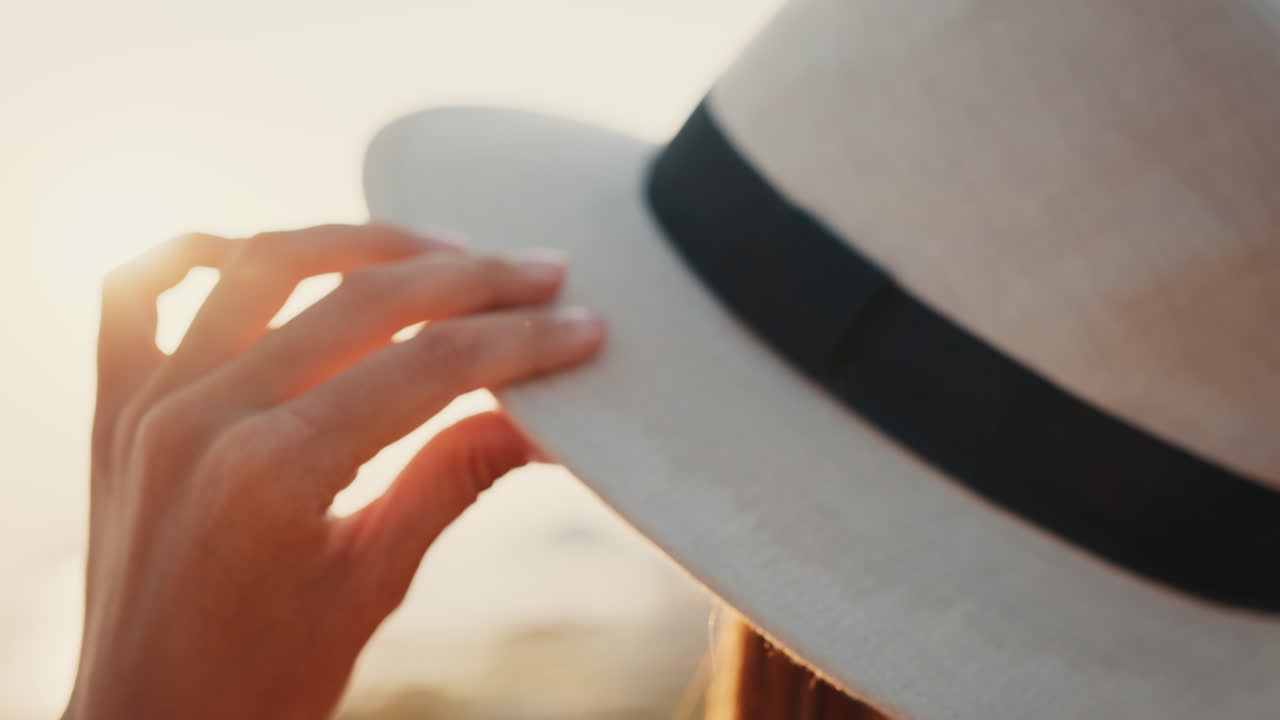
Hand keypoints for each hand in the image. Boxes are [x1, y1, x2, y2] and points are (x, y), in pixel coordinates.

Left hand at [66, 224, 605, 719]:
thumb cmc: (262, 684)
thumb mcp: (374, 584)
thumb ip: (452, 480)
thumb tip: (541, 425)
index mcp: (275, 472)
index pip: (429, 368)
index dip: (519, 340)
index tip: (579, 325)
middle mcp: (205, 418)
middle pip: (364, 303)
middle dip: (470, 280)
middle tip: (541, 273)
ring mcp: (151, 403)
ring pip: (264, 265)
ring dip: (364, 243)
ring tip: (442, 251)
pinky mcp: (117, 408)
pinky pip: (135, 291)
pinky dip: (199, 251)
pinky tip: (265, 253)